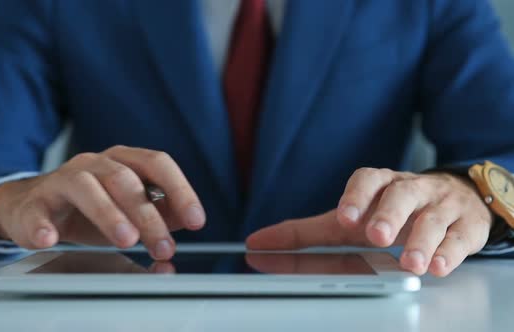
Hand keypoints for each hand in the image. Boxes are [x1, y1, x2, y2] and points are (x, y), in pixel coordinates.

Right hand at [0, 146, 205, 259]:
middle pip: (125, 180)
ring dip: (108, 213)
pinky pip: (37, 212)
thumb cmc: (88, 208)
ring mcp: (62, 180)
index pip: (157, 164)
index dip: (180, 190)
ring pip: (86, 188)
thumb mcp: (129, 208)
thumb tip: (186, 220)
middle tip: (163, 246)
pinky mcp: (34, 204)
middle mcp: (94, 164)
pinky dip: (43, 226)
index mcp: (122, 161)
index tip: (196, 220)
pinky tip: (50, 239)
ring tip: (127, 239)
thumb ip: (159, 210)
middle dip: (149, 215)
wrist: (33, 207)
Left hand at [246, 168, 493, 276]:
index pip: (367, 180)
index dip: (355, 196)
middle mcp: (411, 189)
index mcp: (380, 184)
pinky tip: (438, 266)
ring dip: (420, 240)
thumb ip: (304, 232)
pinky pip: (459, 237)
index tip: (344, 217)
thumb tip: (255, 243)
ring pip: (432, 217)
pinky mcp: (464, 226)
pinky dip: (449, 252)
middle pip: (401, 194)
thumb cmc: (389, 210)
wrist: (453, 200)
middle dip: (388, 214)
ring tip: (410, 263)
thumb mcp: (349, 217)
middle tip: (375, 235)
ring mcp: (440, 206)